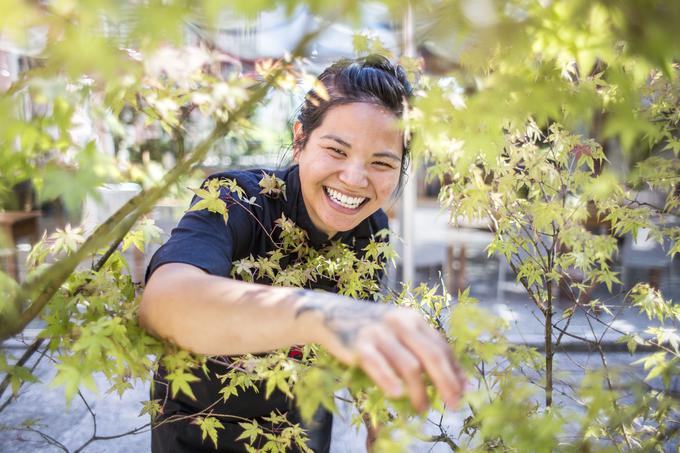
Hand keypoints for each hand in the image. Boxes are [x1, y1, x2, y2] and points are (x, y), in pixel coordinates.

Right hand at [296, 292, 465, 411]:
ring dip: (420, 392)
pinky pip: (379, 365)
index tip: (464, 392)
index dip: (455, 371)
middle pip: (432, 356)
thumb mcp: (399, 331)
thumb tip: (456, 379)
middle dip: (447, 383)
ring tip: (422, 409)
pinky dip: (390, 381)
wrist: (332, 313)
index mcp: (413, 319)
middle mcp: (399, 323)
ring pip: (409, 366)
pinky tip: (397, 396)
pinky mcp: (359, 345)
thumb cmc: (372, 329)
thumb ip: (422, 349)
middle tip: (453, 405)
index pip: (442, 347)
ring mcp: (379, 333)